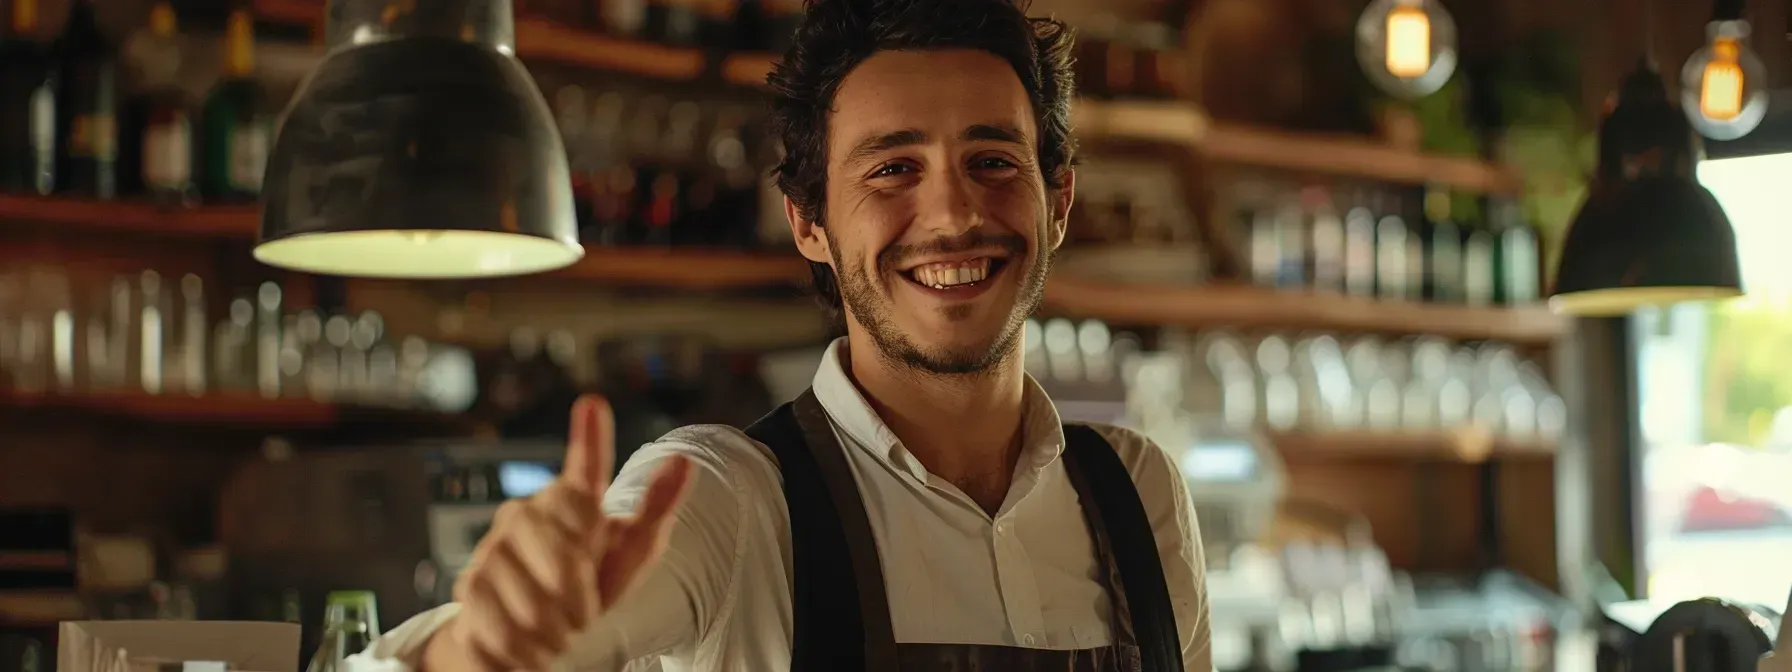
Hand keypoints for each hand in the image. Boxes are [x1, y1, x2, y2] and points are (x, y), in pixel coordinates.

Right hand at [423, 395, 693, 670]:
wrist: (525, 639)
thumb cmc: (585, 591)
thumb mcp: (630, 557)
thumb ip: (654, 510)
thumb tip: (683, 461)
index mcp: (571, 503)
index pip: (584, 469)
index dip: (589, 441)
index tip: (593, 406)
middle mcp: (526, 514)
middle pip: (563, 552)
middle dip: (579, 594)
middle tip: (582, 612)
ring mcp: (492, 547)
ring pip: (533, 596)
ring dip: (554, 627)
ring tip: (556, 629)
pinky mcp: (468, 585)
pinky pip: (503, 623)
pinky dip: (524, 646)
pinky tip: (526, 642)